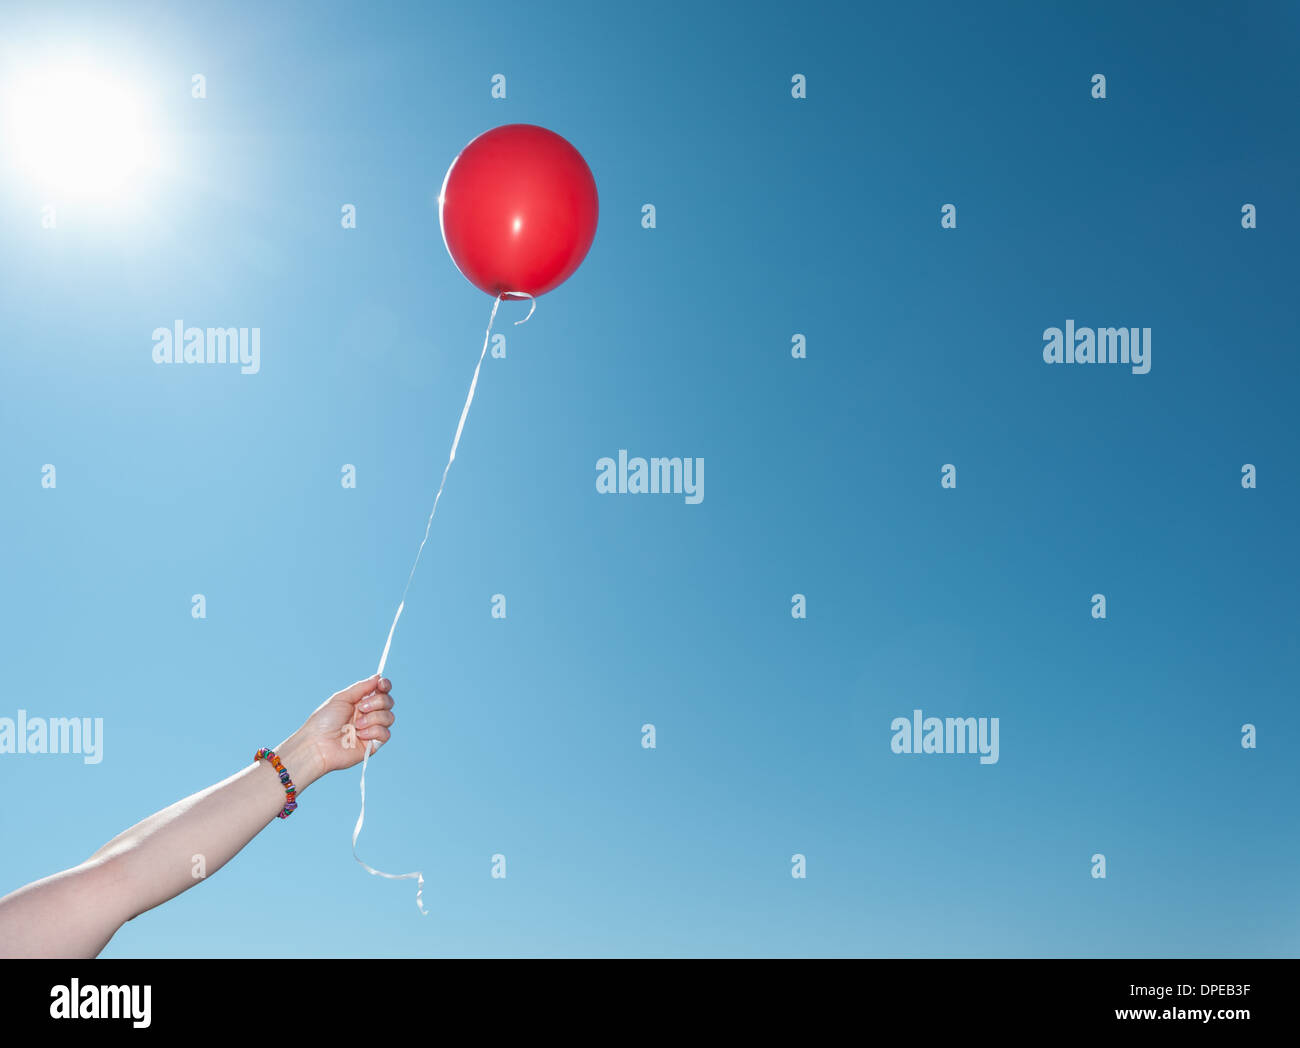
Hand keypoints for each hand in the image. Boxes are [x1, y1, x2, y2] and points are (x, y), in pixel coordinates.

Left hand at [276, 675, 396, 789]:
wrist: (317, 745)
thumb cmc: (323, 722)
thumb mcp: (341, 698)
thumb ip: (361, 687)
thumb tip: (378, 676)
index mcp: (360, 702)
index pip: (381, 691)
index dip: (385, 685)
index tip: (381, 684)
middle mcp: (368, 715)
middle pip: (388, 702)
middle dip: (378, 702)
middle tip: (361, 707)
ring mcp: (371, 729)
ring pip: (389, 717)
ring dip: (373, 718)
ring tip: (356, 725)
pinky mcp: (374, 744)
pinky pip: (386, 733)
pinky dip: (373, 731)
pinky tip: (359, 735)